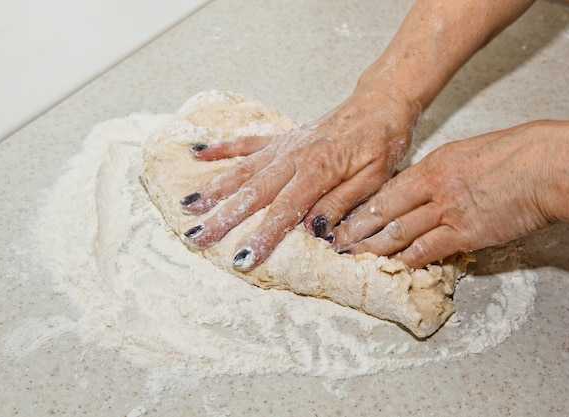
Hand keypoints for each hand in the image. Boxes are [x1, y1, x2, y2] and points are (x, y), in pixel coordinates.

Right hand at [180, 89, 417, 269]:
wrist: (379, 104)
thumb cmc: (381, 143)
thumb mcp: (375, 179)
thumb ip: (342, 203)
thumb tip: (315, 232)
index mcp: (319, 171)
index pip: (284, 210)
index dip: (261, 236)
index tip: (241, 259)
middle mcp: (294, 157)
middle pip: (252, 192)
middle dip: (222, 218)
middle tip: (196, 238)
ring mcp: (284, 146)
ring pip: (243, 170)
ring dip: (213, 188)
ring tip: (187, 205)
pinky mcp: (282, 139)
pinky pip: (247, 143)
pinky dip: (222, 149)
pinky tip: (197, 152)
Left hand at [331, 120, 568, 267]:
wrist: (546, 165)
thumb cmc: (516, 154)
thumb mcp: (466, 153)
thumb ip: (440, 172)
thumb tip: (423, 187)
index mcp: (431, 165)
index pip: (385, 190)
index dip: (361, 208)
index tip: (344, 218)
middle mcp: (432, 187)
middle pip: (382, 212)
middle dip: (355, 230)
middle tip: (334, 244)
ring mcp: (447, 210)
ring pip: (398, 233)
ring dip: (372, 249)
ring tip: (352, 260)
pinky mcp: (466, 233)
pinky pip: (427, 250)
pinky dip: (407, 261)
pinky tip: (391, 268)